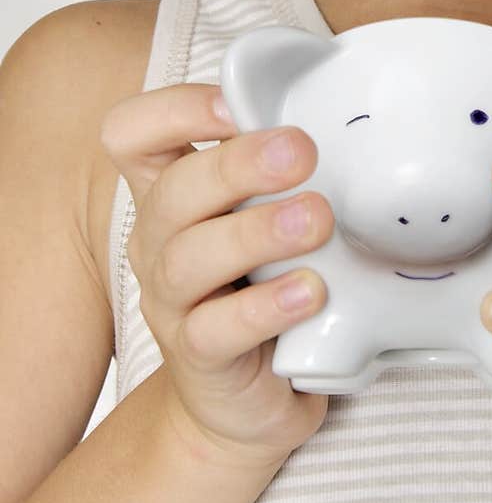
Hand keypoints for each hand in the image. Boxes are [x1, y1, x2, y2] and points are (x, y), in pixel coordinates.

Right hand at [99, 84, 334, 468]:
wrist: (251, 395)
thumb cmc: (263, 282)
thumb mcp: (265, 213)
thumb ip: (283, 168)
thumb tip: (347, 112)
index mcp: (169, 192)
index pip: (133, 133)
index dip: (176, 110)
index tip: (240, 107)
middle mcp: (158, 241)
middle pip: (171, 190)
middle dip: (237, 164)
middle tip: (302, 152)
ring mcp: (171, 302)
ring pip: (190, 259)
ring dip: (257, 232)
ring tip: (317, 220)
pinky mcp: (199, 358)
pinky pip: (217, 330)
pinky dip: (267, 306)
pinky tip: (311, 291)